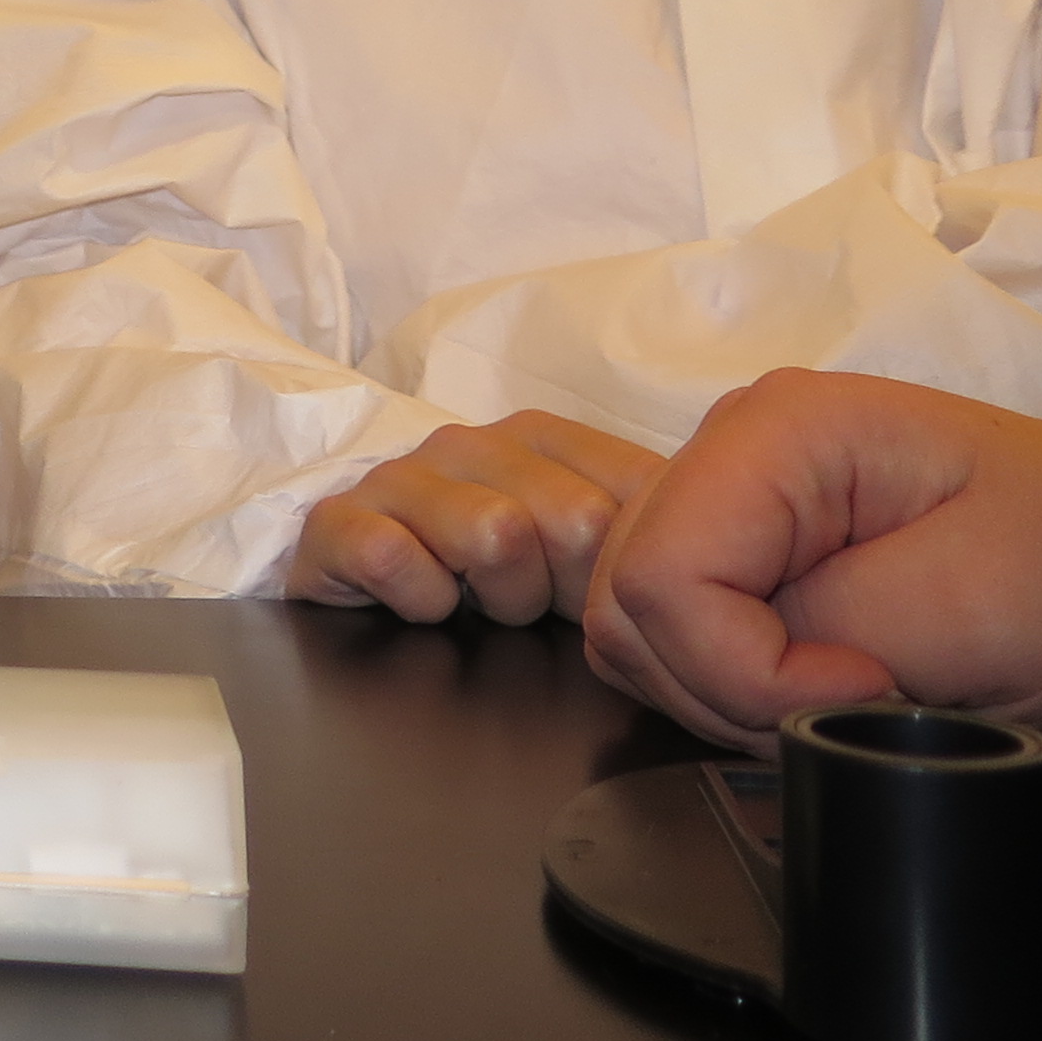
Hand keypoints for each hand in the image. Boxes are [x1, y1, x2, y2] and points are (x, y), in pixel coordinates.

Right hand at [290, 412, 664, 625]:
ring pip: (492, 534)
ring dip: (493, 597)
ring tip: (474, 600)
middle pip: (571, 521)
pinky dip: (416, 596)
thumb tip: (704, 544)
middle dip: (562, 588)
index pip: (629, 495)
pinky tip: (422, 600)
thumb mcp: (584, 550)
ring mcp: (401, 477)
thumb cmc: (494, 580)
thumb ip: (642, 526)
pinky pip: (391, 556)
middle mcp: (469, 443)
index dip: (623, 568)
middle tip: (529, 603)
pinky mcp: (337, 522)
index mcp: (537, 437)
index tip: (595, 594)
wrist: (368, 589)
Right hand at [584, 369, 1041, 747]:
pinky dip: (742, 696)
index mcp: (777, 432)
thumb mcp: (979, 606)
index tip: (869, 686)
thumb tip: (745, 673)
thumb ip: (825, 633)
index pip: (659, 576)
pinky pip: (683, 646)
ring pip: (640, 632)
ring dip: (734, 699)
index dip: (745, 667)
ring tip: (862, 693)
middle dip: (731, 689)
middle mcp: (738, 454)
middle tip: (865, 700)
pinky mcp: (764, 560)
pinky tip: (837, 690)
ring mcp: (746, 508)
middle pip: (630, 603)